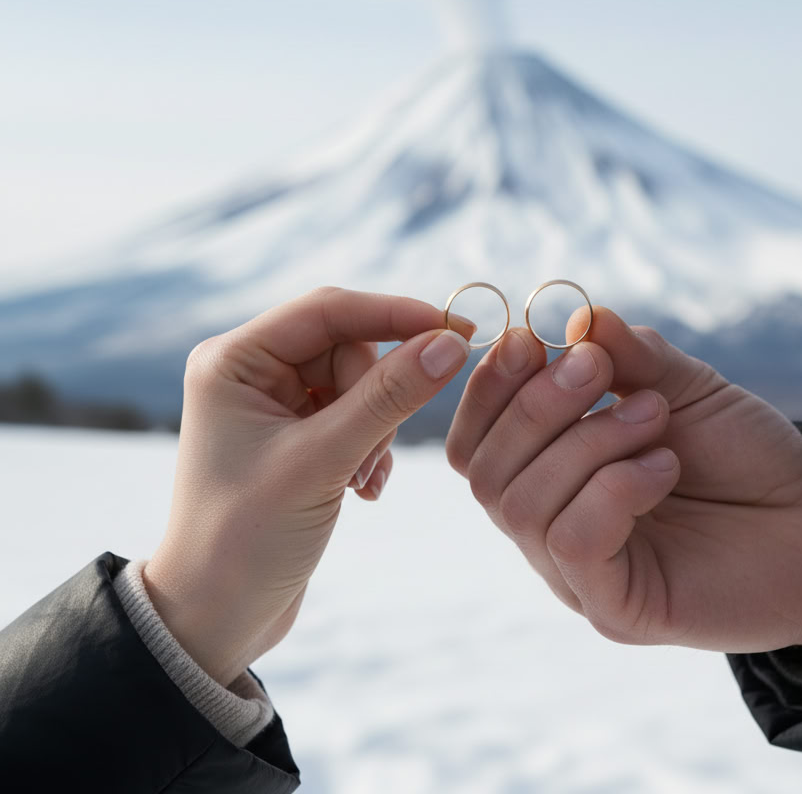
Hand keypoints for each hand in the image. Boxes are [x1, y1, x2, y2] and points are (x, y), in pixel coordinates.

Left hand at [144, 287, 472, 685]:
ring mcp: (274, 404)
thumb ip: (389, 397)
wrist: (215, 619)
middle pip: (350, 346)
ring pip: (361, 382)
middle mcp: (251, 371)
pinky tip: (362, 488)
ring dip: (376, 429)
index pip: (330, 310)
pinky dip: (372, 446)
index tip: (458, 331)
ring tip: (359, 479)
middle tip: (370, 455)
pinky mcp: (297, 435)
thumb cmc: (246, 539)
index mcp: (235, 360)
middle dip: (377, 397)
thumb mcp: (322, 462)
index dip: (397, 315)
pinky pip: (358, 413)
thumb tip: (450, 343)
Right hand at [445, 307, 801, 653]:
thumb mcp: (684, 387)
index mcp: (546, 473)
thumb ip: (631, 356)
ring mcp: (575, 573)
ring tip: (653, 418)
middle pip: (486, 472)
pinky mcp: (615, 608)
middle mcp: (548, 525)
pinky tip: (664, 466)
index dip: (487, 388)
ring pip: (523, 506)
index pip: (475, 441)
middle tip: (602, 369)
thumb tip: (577, 315)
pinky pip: (573, 543)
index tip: (527, 339)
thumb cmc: (740, 455)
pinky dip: (612, 488)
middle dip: (538, 406)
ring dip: (587, 441)